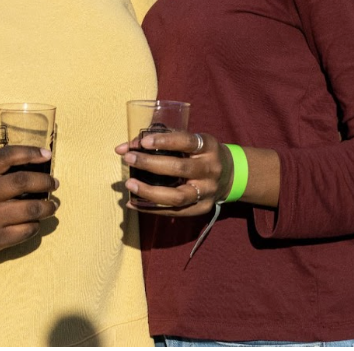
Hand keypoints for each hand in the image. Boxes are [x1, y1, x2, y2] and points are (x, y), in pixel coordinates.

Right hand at [0, 145, 58, 257]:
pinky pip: (27, 230)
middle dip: (45, 182)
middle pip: (23, 182)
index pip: (7, 156)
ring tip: (52, 205)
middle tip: (54, 184)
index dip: (30, 152)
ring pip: (31, 209)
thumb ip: (2, 170)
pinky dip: (36, 224)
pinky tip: (35, 221)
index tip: (47, 154)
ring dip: (48, 206)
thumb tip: (39, 165)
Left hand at [114, 130, 231, 215]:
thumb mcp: (189, 141)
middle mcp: (210, 169)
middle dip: (150, 164)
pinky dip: (151, 209)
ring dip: (149, 191)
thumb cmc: (200, 154)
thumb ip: (160, 141)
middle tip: (129, 159)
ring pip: (177, 196)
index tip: (144, 142)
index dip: (164, 141)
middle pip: (179, 169)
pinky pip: (174, 212)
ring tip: (129, 184)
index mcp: (208, 147)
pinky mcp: (201, 209)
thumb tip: (123, 147)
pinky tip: (133, 203)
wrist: (229, 176)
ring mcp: (207, 191)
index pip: (187, 142)